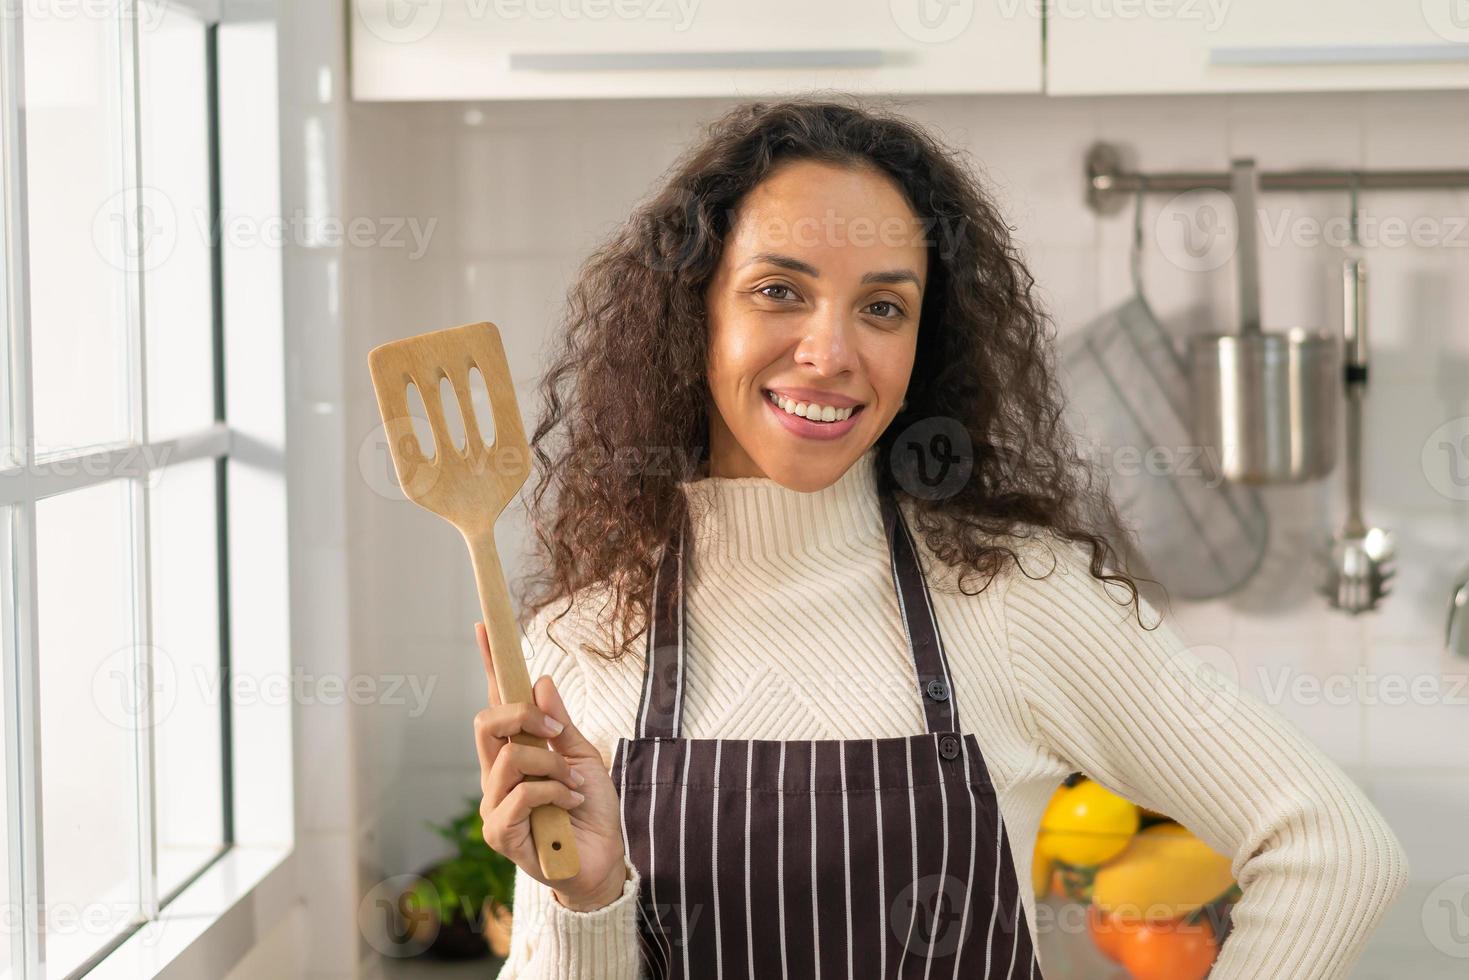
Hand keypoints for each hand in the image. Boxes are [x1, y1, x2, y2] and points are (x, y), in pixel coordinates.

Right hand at [473, 622, 628, 910]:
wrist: (604, 861)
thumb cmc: (590, 810)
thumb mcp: (583, 757)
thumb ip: (560, 724)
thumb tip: (541, 681)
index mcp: (514, 753)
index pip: (495, 703)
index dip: (489, 665)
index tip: (485, 626)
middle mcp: (496, 776)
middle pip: (485, 723)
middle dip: (522, 716)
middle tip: (556, 732)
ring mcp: (494, 804)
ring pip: (507, 758)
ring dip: (550, 765)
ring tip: (573, 783)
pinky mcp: (500, 833)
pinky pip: (522, 794)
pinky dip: (553, 791)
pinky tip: (569, 803)